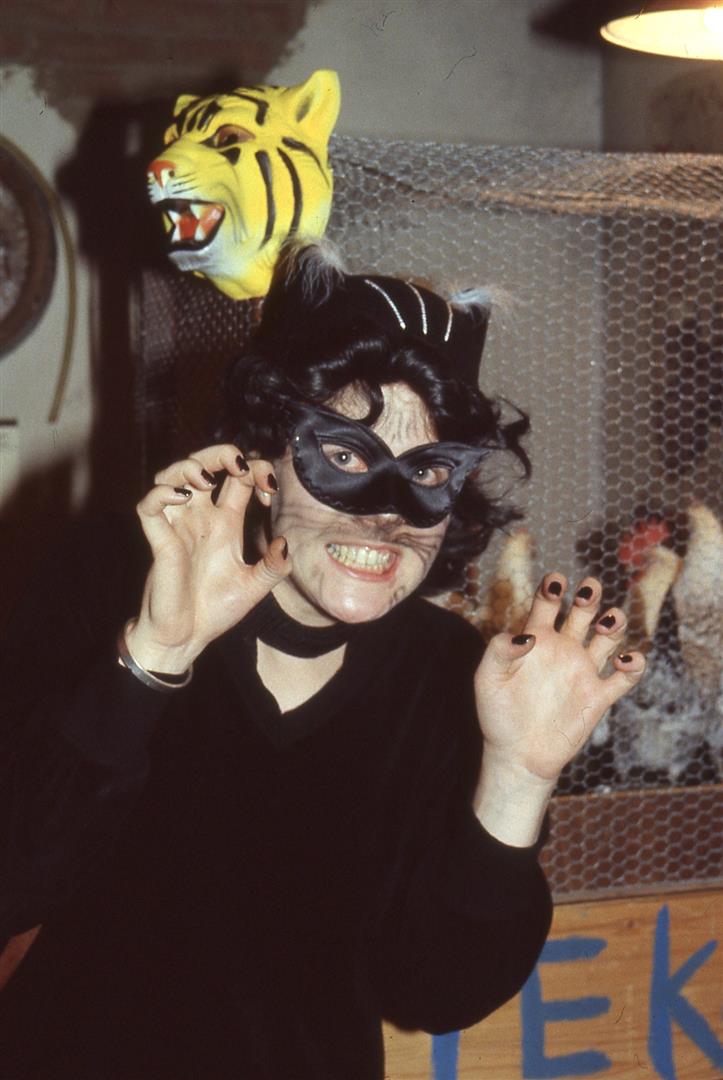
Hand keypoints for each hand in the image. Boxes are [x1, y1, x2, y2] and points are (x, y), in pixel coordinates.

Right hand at [126, 446, 291, 672]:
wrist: (186, 638)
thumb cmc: (215, 610)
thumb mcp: (254, 587)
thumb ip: (274, 567)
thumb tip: (286, 544)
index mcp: (226, 522)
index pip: (239, 478)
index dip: (256, 472)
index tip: (270, 491)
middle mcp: (201, 517)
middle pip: (204, 464)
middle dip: (221, 453)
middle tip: (239, 464)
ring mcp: (178, 525)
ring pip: (171, 475)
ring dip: (189, 466)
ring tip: (207, 480)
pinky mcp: (159, 540)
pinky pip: (148, 505)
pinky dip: (160, 493)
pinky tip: (180, 498)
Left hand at [473, 573, 644, 844]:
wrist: (517, 755)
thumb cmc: (498, 714)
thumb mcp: (488, 679)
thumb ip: (499, 651)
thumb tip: (526, 635)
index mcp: (536, 638)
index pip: (548, 603)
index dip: (554, 587)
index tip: (556, 582)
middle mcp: (563, 648)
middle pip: (584, 612)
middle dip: (589, 597)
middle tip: (588, 590)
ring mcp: (583, 671)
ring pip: (609, 637)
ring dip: (614, 623)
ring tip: (607, 622)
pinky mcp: (598, 696)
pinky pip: (624, 677)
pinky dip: (633, 664)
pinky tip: (625, 660)